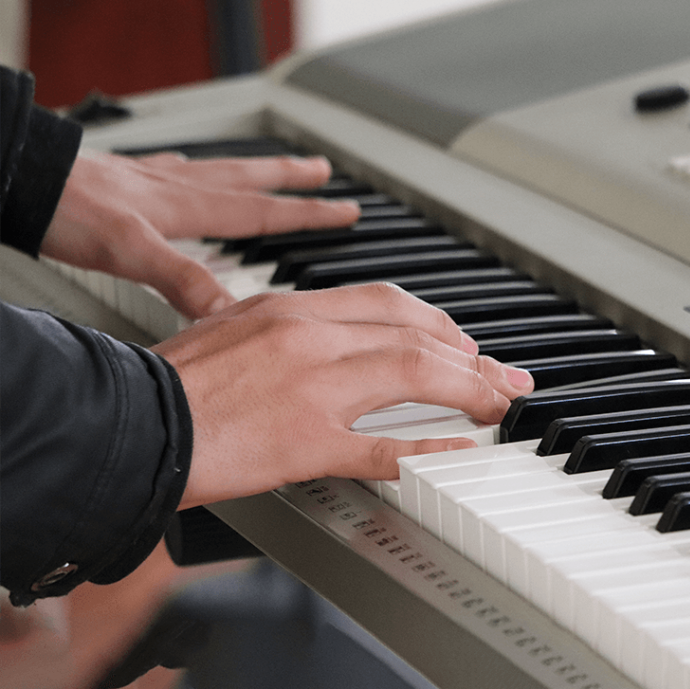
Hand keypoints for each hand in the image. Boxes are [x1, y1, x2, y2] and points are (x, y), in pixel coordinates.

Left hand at [40, 151, 359, 318]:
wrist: (18, 179)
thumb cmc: (67, 212)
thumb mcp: (130, 252)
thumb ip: (183, 278)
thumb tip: (231, 311)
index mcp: (189, 207)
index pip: (264, 212)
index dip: (308, 214)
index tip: (345, 210)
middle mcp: (179, 188)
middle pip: (250, 180)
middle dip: (291, 179)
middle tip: (323, 172)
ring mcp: (154, 180)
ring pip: (219, 170)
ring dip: (255, 169)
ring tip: (277, 164)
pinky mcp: (128, 179)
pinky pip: (179, 170)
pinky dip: (198, 170)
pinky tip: (189, 173)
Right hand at [154, 283, 534, 503]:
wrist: (124, 422)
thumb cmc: (165, 382)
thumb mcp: (225, 327)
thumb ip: (276, 327)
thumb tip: (311, 335)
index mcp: (291, 308)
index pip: (388, 303)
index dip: (438, 323)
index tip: (462, 342)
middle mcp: (310, 336)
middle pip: (416, 333)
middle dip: (471, 354)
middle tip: (503, 375)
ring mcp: (313, 387)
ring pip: (415, 372)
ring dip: (468, 388)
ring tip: (498, 403)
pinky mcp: (305, 441)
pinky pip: (384, 446)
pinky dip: (430, 448)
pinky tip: (461, 449)